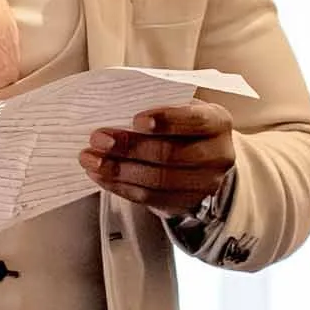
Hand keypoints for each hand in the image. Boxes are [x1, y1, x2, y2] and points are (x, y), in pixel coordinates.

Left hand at [78, 101, 235, 215]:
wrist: (202, 158)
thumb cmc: (183, 125)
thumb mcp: (180, 107)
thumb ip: (158, 106)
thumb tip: (116, 108)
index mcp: (218, 122)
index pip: (194, 121)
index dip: (165, 121)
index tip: (135, 120)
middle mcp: (218, 155)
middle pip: (171, 154)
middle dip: (130, 147)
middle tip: (98, 139)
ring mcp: (204, 184)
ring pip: (157, 181)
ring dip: (118, 170)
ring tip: (91, 159)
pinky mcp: (184, 204)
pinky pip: (148, 198)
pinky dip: (119, 186)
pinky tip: (99, 175)